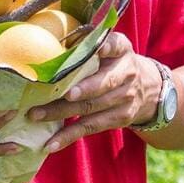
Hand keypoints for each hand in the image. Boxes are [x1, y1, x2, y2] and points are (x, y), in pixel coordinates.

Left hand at [27, 31, 161, 153]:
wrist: (147, 88)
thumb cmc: (114, 62)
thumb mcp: (111, 46)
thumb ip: (89, 41)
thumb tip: (55, 38)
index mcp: (122, 50)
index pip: (116, 45)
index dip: (107, 47)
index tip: (99, 49)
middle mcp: (127, 74)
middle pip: (102, 84)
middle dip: (78, 90)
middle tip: (55, 93)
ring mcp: (124, 99)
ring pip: (91, 108)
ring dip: (61, 113)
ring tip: (36, 115)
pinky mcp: (118, 119)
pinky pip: (90, 128)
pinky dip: (68, 136)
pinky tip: (50, 144)